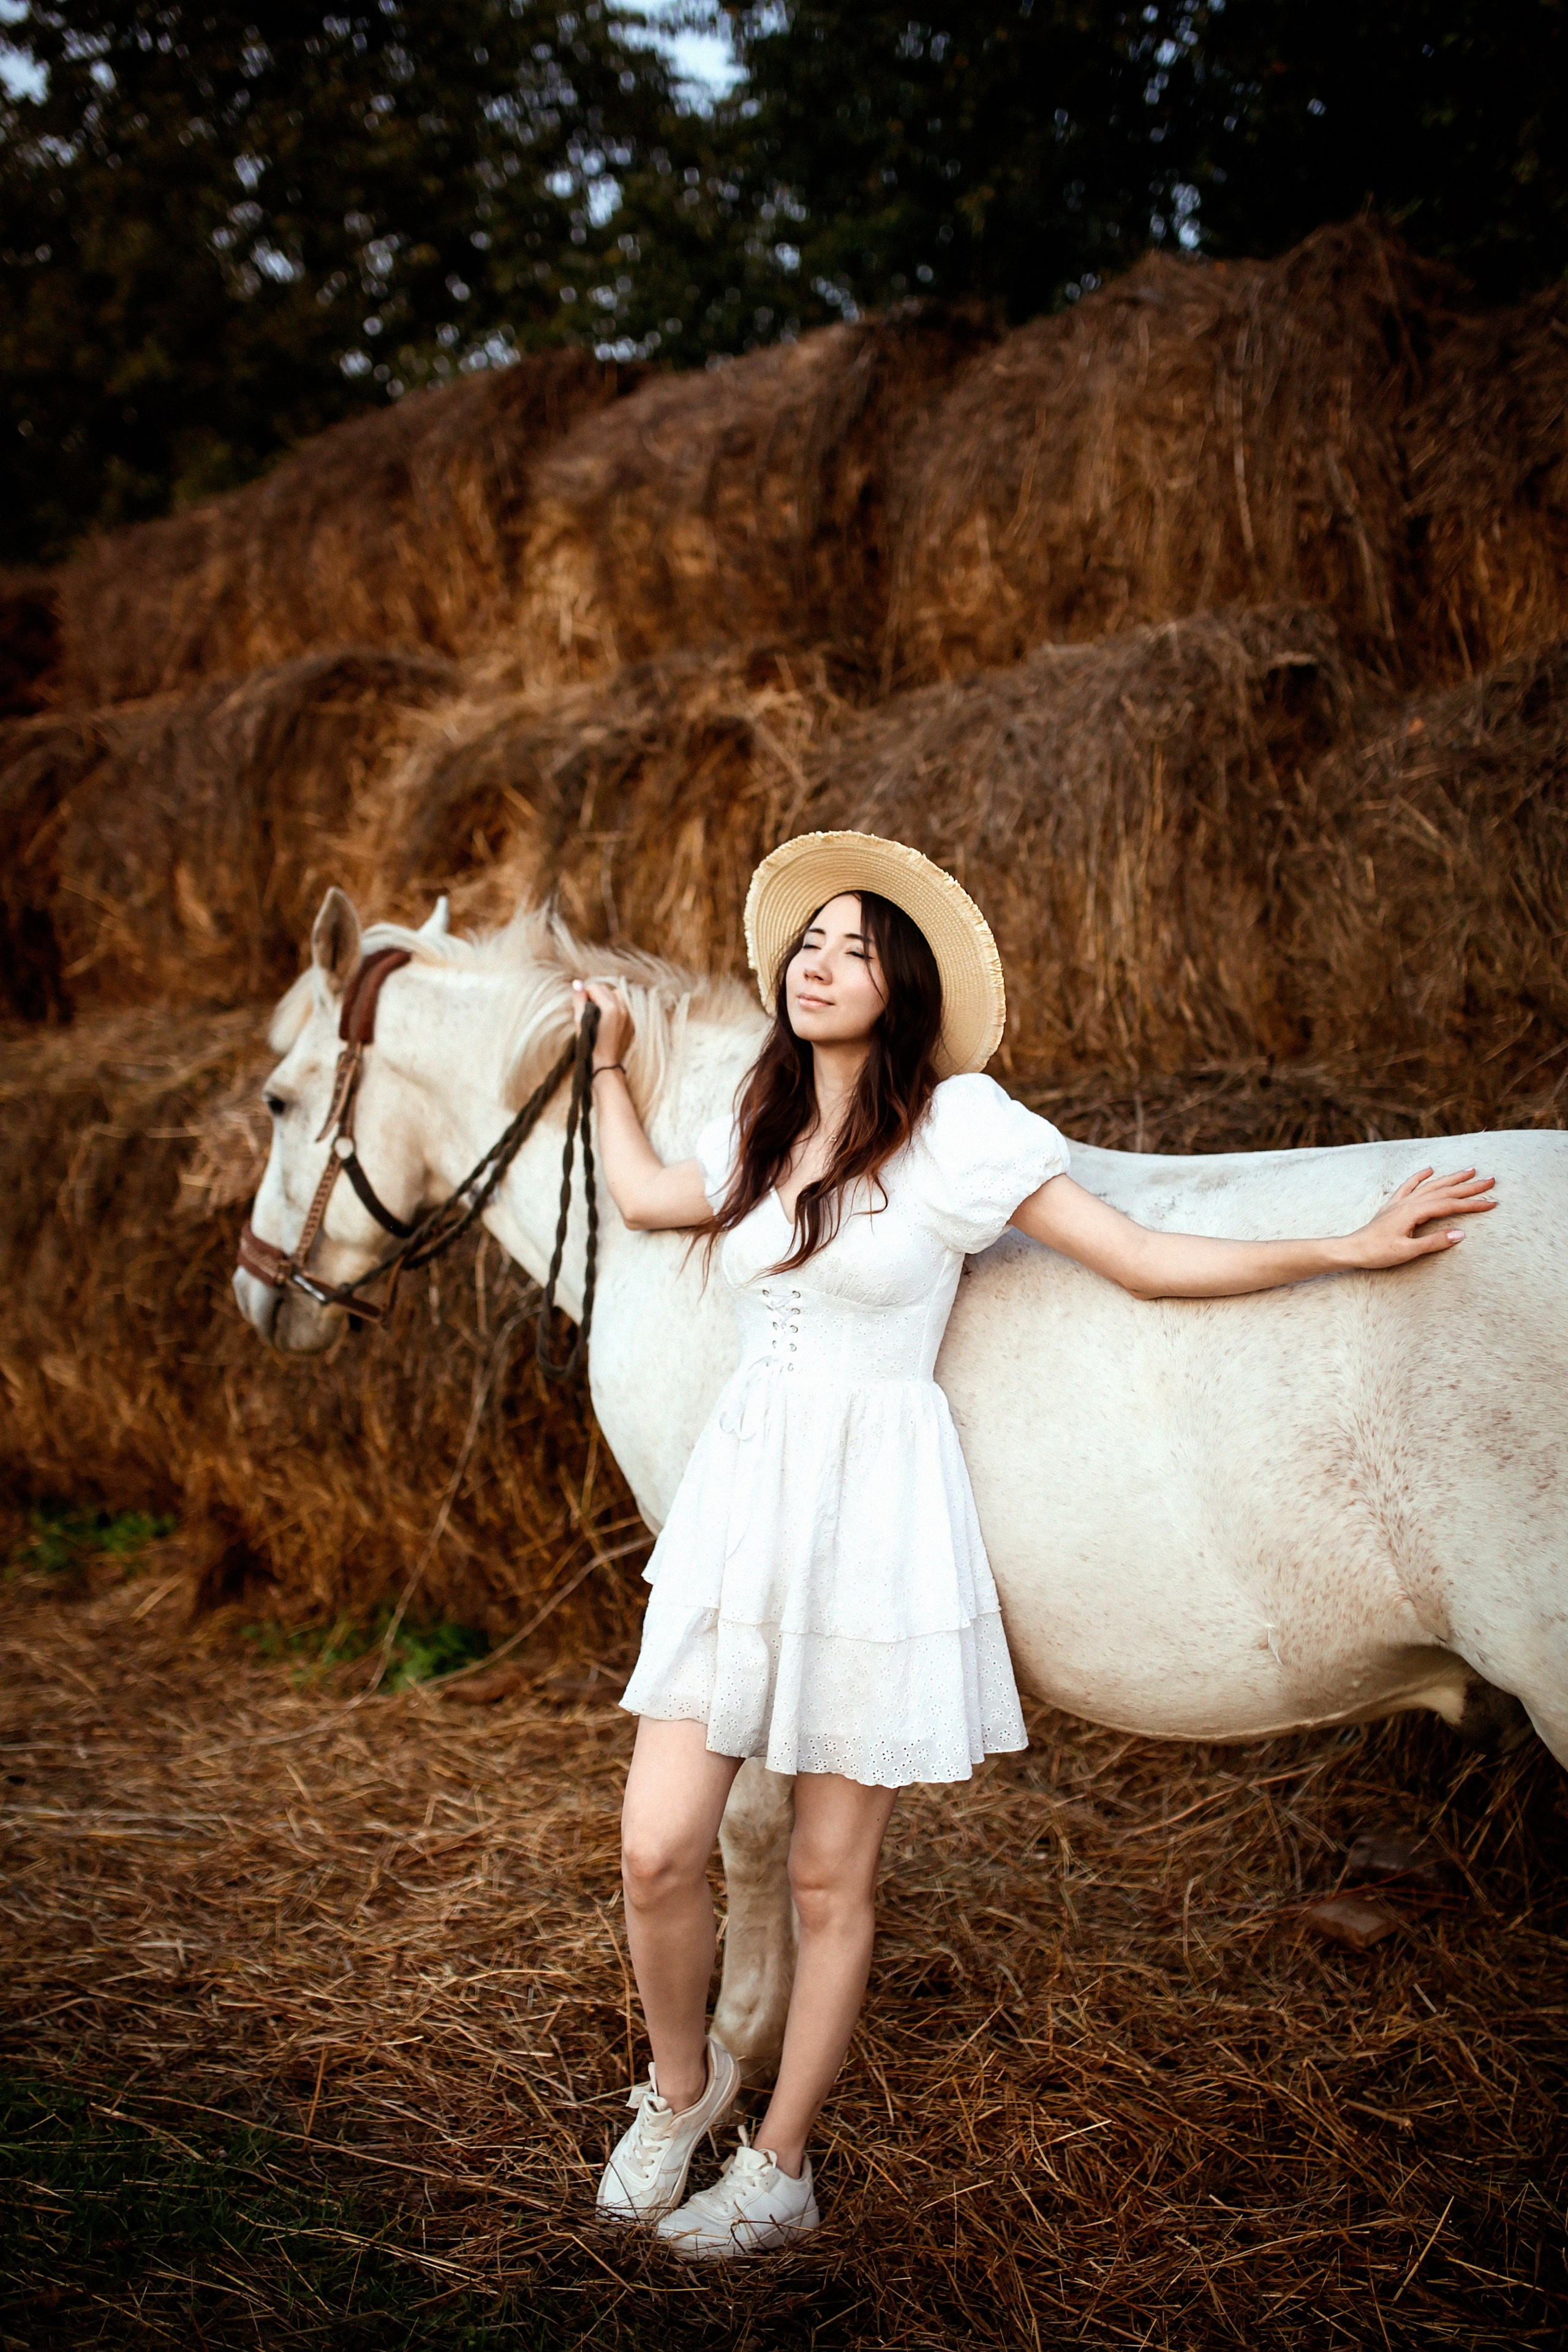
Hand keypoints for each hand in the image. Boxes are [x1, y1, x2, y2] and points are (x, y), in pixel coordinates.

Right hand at [572, 977, 633, 1068]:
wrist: (605, 1066)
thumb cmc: (589, 1046)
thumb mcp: (580, 1022)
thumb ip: (579, 1001)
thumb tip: (577, 984)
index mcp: (610, 1008)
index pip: (595, 988)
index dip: (584, 993)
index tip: (580, 1003)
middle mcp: (623, 1010)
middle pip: (606, 989)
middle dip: (595, 994)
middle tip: (587, 1007)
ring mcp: (629, 1017)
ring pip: (617, 996)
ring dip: (606, 998)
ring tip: (597, 1011)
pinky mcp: (631, 1025)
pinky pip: (623, 1008)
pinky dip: (614, 1008)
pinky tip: (606, 1020)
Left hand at [1347, 1166, 1496, 1270]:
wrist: (1353, 1249)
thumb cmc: (1378, 1253)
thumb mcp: (1407, 1251)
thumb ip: (1434, 1243)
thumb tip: (1460, 1234)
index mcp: (1414, 1212)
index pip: (1450, 1205)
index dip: (1472, 1204)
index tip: (1492, 1203)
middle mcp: (1409, 1202)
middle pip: (1444, 1191)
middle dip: (1469, 1186)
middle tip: (1491, 1180)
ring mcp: (1401, 1202)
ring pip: (1431, 1186)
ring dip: (1451, 1178)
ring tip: (1469, 1171)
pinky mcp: (1393, 1205)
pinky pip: (1409, 1186)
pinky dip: (1420, 1176)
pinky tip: (1429, 1169)